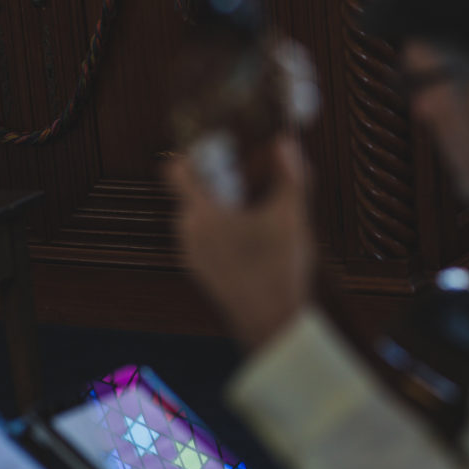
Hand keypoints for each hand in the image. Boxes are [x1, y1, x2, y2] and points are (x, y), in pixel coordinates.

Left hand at [166, 136, 313, 349]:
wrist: (271, 325)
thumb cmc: (278, 272)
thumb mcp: (291, 218)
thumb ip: (289, 176)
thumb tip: (284, 143)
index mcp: (202, 214)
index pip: (176, 169)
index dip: (196, 154)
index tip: (221, 152)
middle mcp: (188, 234)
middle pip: (193, 193)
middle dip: (220, 183)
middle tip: (252, 182)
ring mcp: (192, 257)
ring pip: (200, 219)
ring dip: (223, 210)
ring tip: (258, 215)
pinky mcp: (202, 274)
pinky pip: (205, 241)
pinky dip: (224, 234)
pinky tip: (255, 243)